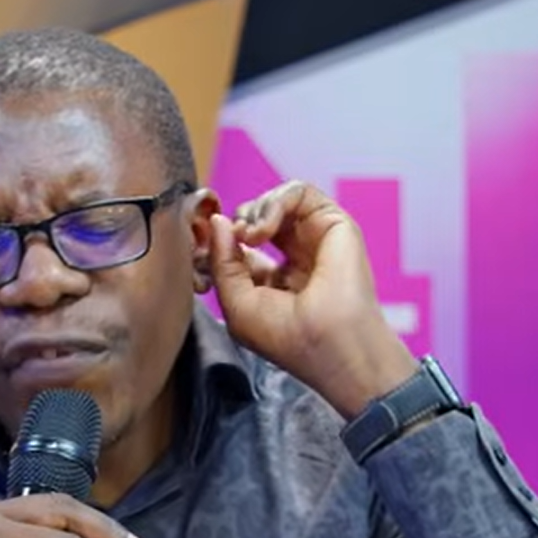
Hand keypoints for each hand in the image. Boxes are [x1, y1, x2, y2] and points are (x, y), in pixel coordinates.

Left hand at [207, 181, 418, 418]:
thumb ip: (222, 261)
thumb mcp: (237, 303)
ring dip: (253, 211)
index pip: (240, 244)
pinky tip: (263, 230)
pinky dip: (273, 202)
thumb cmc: (289, 337)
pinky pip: (297, 190)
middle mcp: (295, 256)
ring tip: (250, 236)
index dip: (219, 239)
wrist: (334, 346)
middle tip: (234, 242)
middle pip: (256, 216)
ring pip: (276, 199)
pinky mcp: (333, 223)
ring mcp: (315, 238)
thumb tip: (219, 221)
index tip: (204, 250)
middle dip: (236, 222)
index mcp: (274, 279)